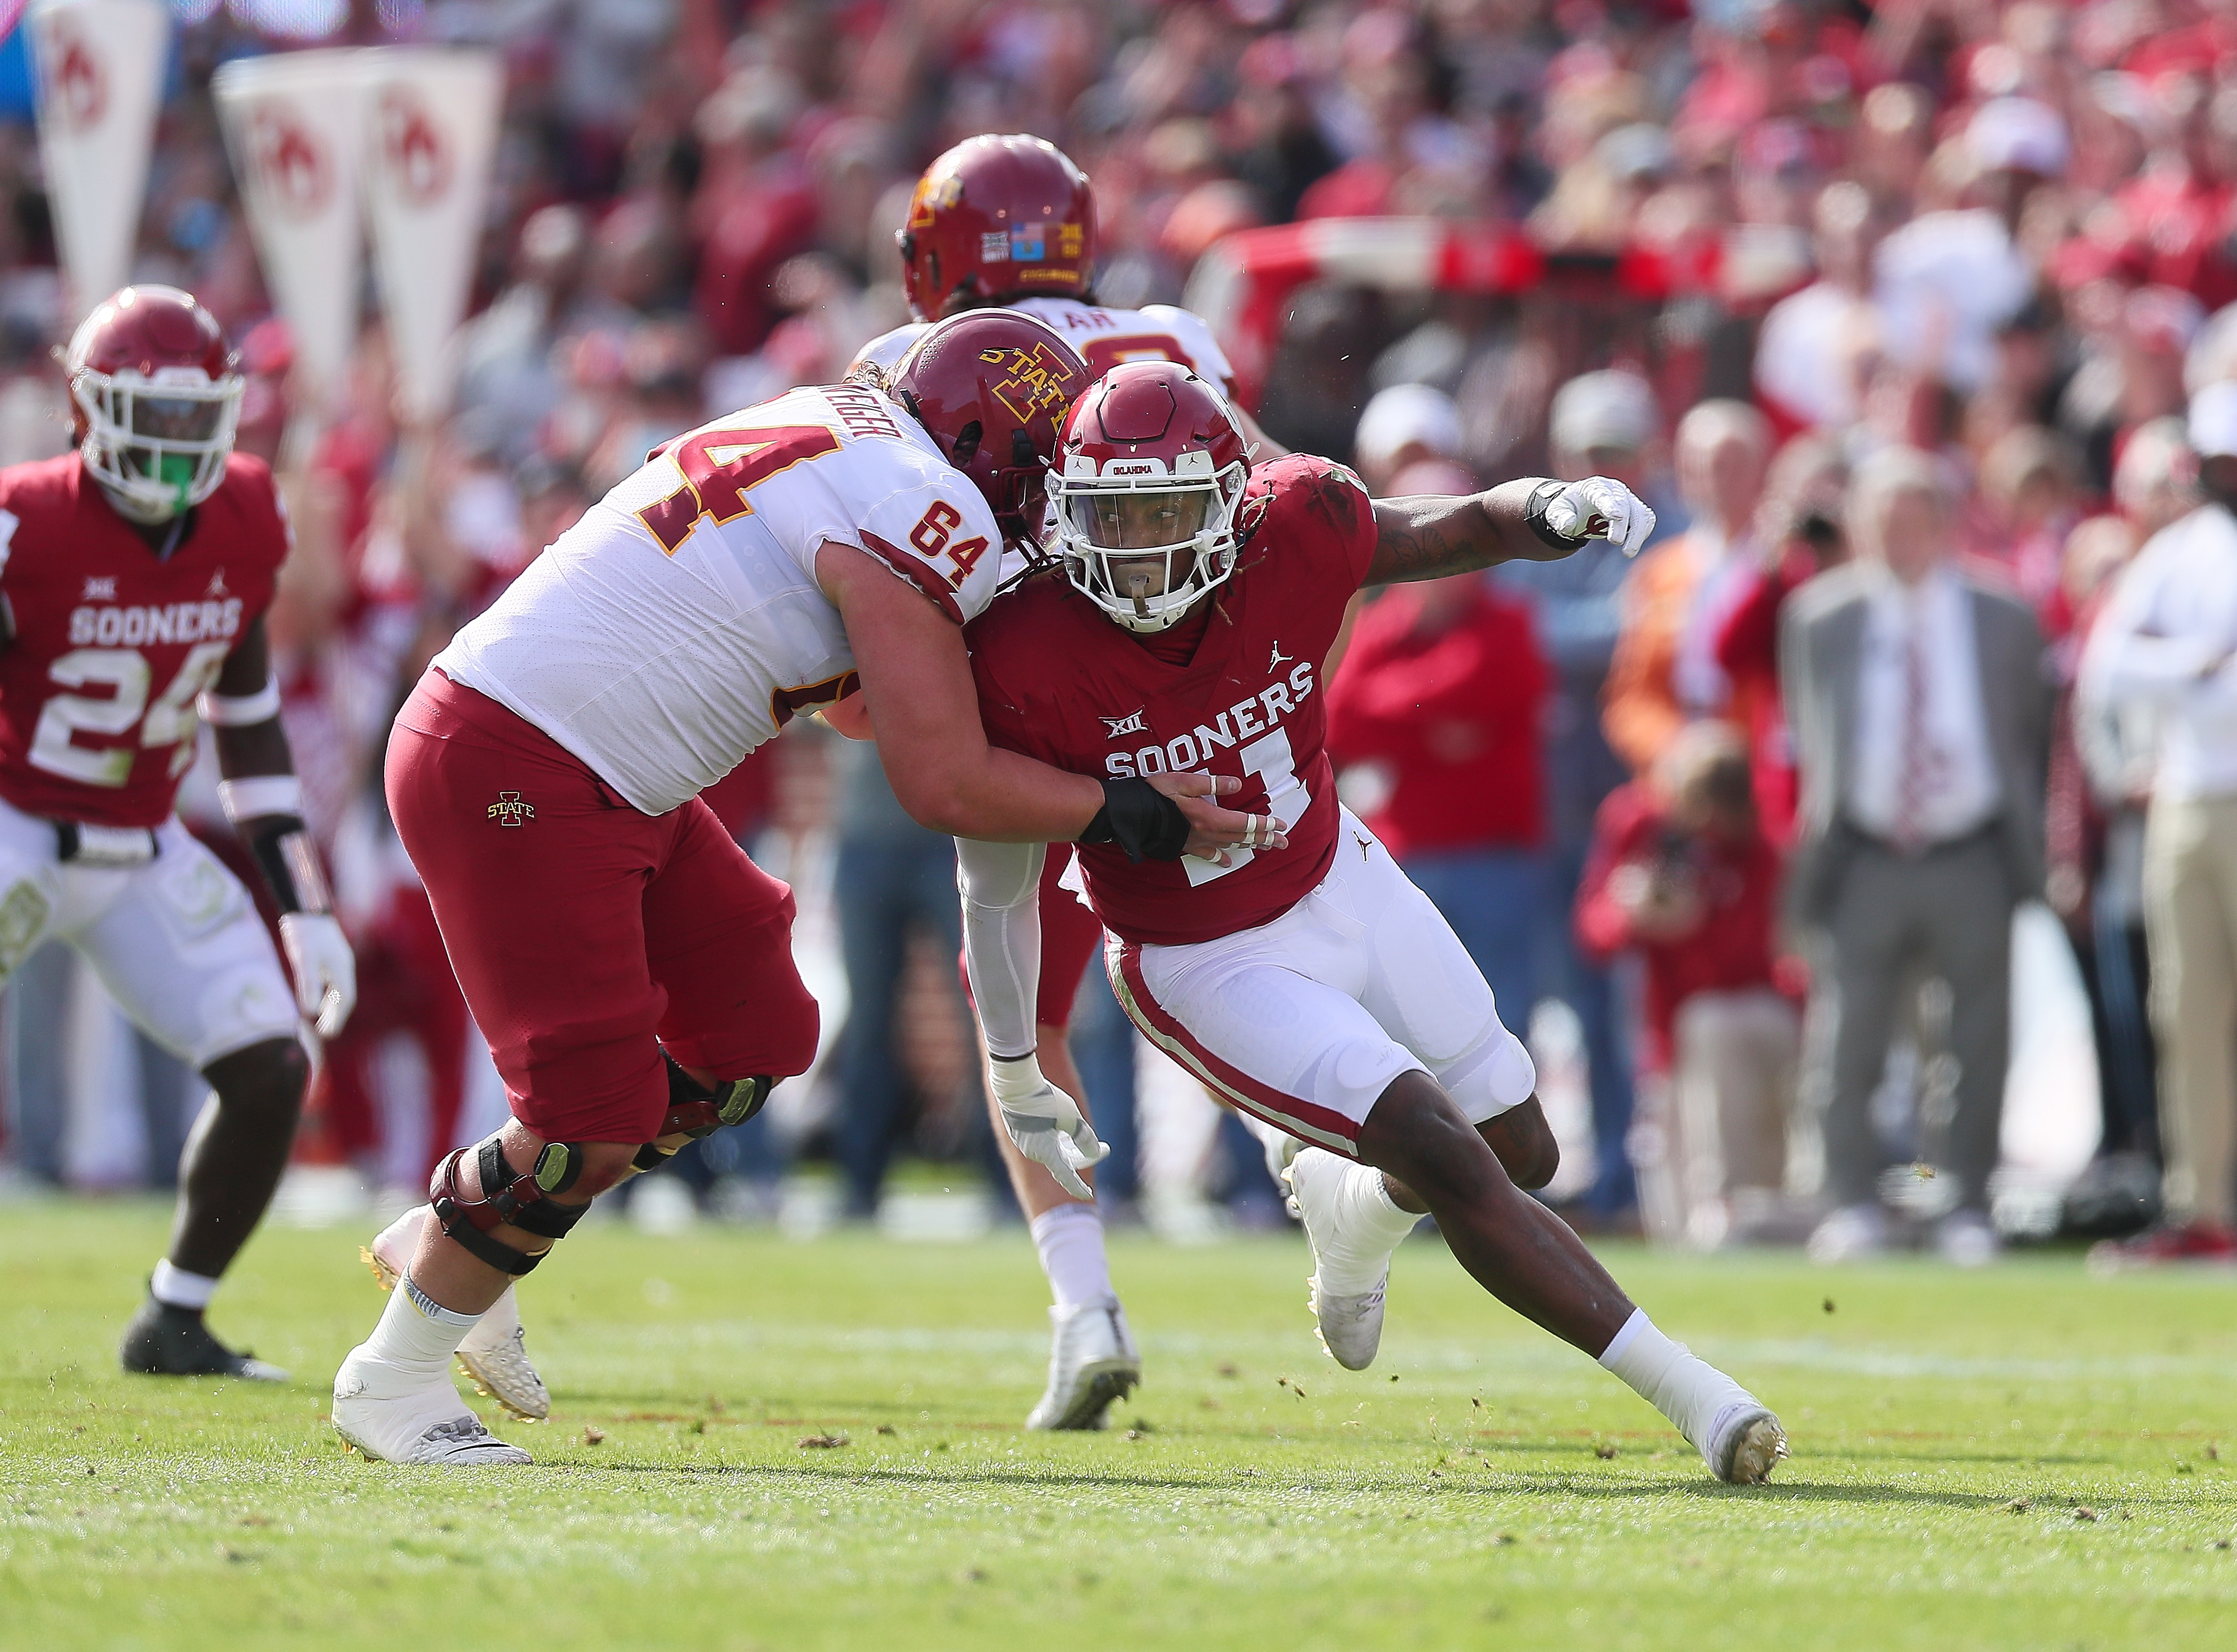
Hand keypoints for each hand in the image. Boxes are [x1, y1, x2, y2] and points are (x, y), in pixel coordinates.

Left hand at [278, 912, 355, 1037]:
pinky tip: (316, 998)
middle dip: (336, 1016)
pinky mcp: (328, 957)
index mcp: (341, 970)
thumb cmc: (305, 933)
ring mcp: (336, 962)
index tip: (328, 1034)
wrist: (306, 908)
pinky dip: (325, 994)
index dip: (337, 1018)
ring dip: (331, 1006)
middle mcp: (342, 967)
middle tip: (325, 1034)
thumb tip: (309, 1012)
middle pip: (343, 997)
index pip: (344, 1000)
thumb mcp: (304, 959)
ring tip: (321, 1021)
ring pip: (337, 989)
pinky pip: (331, 981)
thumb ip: (308, 985)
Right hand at [990, 1054, 1107, 1199]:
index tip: (1089, 1195)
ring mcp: (1024, 1143)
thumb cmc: (1044, 1100)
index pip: (1066, 1177)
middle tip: (1102, 1148)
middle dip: (1082, 1156)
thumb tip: (1094, 1152)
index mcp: (1046, 1153)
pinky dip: (1055, 1139)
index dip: (1079, 1187)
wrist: (1014, 1084)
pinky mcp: (1019, 1133)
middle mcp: (1033, 1152)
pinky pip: (1042, 1142)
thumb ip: (1084, 1137)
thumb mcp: (1071, 1117)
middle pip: (1063, 1161)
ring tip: (1079, 1134)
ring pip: (1052, 1150)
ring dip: (1069, 1146)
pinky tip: (1059, 1128)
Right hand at [1146, 771, 1288, 862]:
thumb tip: (1237, 784)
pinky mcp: (1186, 846)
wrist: (1133, 816)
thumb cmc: (1157, 794)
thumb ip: (1212, 784)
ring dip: (1250, 846)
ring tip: (1265, 848)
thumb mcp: (1185, 781)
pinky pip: (1209, 855)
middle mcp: (1208, 833)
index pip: (1245, 822)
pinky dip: (1221, 858)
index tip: (1282, 825)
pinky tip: (1229, 862)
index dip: (1265, 823)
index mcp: (1211, 817)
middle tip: (1284, 843)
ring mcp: (1197, 842)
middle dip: (1265, 838)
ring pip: (1230, 845)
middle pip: (1243, 837)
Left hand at [1542, 477, 1655, 556]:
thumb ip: (1560, 518)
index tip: (1616, 516)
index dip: (1610, 505)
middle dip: (1622, 524)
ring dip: (1637, 533)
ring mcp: (1627, 499)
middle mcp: (1614, 490)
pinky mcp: (1636, 509)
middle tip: (1615, 542)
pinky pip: (1646, 520)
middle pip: (1625, 505)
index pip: (1603, 494)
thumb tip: (1568, 525)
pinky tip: (1633, 546)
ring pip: (1641, 513)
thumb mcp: (1557, 512)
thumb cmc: (1568, 508)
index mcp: (1593, 487)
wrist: (1580, 506)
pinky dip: (1643, 532)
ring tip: (1628, 553)